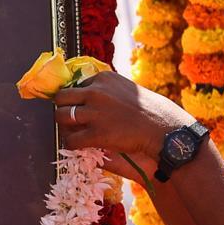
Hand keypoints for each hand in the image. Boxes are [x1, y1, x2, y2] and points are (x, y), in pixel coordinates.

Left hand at [53, 71, 192, 161]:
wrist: (162, 128)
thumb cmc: (149, 111)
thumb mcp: (126, 89)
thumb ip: (107, 90)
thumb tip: (90, 95)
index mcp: (102, 78)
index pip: (75, 86)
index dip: (75, 99)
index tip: (79, 108)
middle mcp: (95, 92)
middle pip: (61, 98)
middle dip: (62, 109)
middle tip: (68, 119)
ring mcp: (94, 112)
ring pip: (61, 117)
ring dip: (64, 126)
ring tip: (71, 132)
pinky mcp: (96, 133)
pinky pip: (71, 139)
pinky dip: (70, 144)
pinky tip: (77, 145)